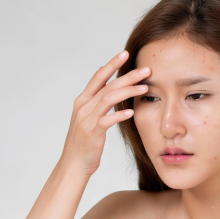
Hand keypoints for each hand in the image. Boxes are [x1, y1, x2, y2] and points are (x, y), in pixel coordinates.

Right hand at [59, 50, 150, 176]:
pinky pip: (106, 121)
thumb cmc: (85, 142)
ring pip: (108, 99)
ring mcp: (86, 119)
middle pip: (108, 85)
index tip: (125, 54)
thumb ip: (99, 104)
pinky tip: (131, 112)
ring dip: (127, 91)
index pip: (99, 77)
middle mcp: (83, 106)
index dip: (112, 64)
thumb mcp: (90, 119)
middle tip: (146, 70)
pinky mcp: (92, 133)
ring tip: (144, 88)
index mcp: (83, 101)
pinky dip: (119, 115)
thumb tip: (113, 91)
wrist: (73, 164)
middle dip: (128, 76)